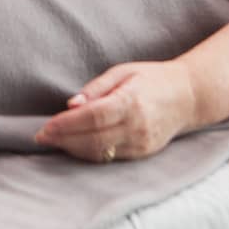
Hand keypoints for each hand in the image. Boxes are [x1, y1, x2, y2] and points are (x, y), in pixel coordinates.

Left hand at [32, 60, 197, 162]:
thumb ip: (97, 88)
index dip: (66, 125)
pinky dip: (89, 153)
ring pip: (100, 153)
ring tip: (54, 141)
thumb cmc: (152, 78)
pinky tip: (74, 146)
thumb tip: (71, 104)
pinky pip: (109, 157)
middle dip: (63, 140)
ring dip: (73, 149)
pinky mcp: (142, 153)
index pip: (93, 117)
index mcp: (132, 101)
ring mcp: (141, 143)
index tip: (45, 127)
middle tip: (41, 137)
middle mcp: (137, 126)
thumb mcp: (124, 71)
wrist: (188, 96)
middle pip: (93, 139)